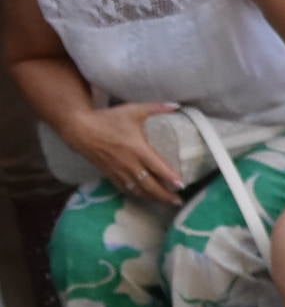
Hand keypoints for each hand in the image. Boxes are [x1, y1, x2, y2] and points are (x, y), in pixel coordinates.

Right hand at [61, 102, 183, 201]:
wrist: (80, 129)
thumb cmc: (108, 119)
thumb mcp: (134, 110)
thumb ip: (156, 107)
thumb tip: (177, 105)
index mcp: (138, 150)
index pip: (158, 168)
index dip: (170, 178)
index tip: (182, 185)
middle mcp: (129, 164)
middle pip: (150, 185)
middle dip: (164, 195)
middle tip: (178, 201)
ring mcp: (118, 171)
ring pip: (138, 190)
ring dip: (152, 197)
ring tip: (164, 201)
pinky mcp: (109, 174)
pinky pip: (125, 188)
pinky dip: (136, 194)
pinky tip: (144, 196)